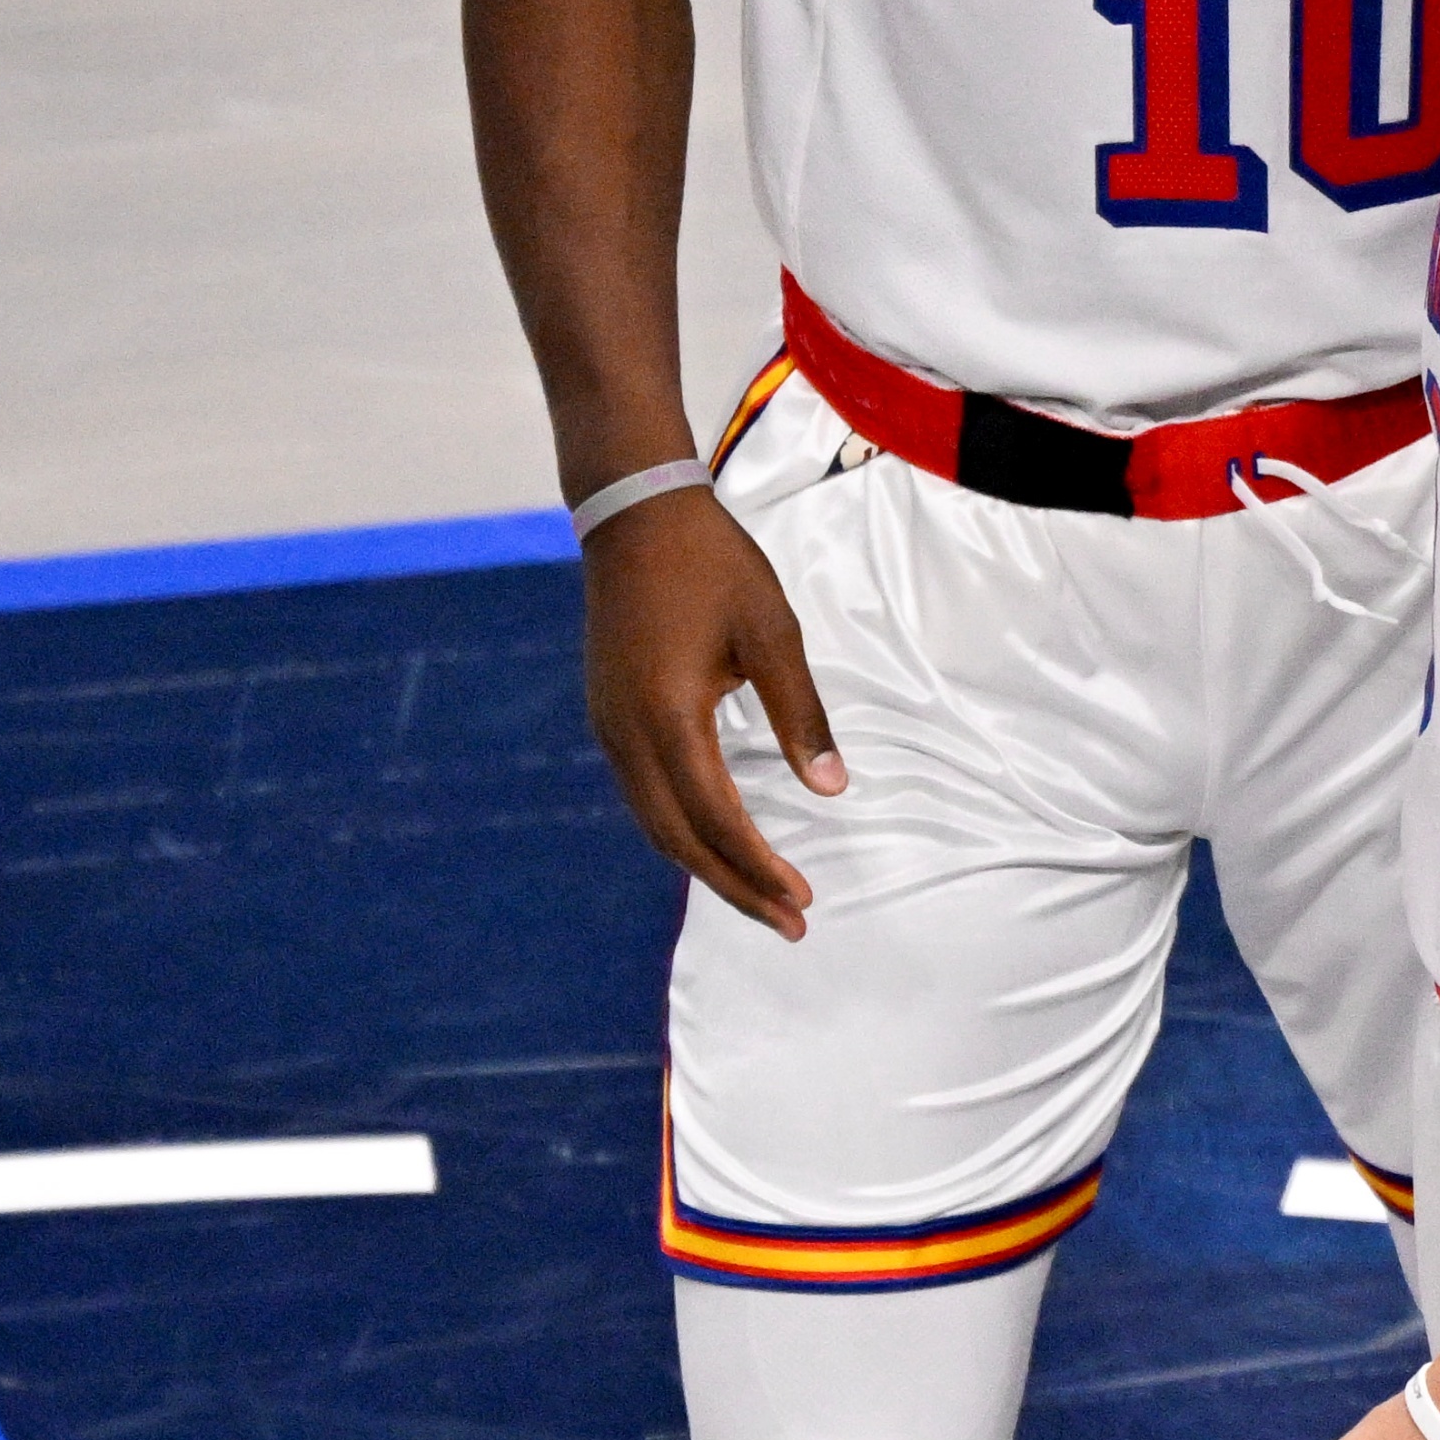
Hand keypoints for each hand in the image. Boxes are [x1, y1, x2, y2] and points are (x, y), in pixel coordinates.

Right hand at [581, 485, 844, 937]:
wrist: (635, 515)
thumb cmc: (713, 566)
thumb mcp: (774, 633)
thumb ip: (801, 715)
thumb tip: (832, 789)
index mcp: (668, 716)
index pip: (717, 818)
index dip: (759, 866)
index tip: (803, 900)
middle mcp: (627, 735)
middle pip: (680, 839)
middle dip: (736, 886)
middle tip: (791, 923)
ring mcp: (609, 728)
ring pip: (655, 824)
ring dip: (707, 866)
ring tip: (760, 897)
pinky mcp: (608, 716)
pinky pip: (644, 796)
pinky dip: (682, 832)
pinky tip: (717, 843)